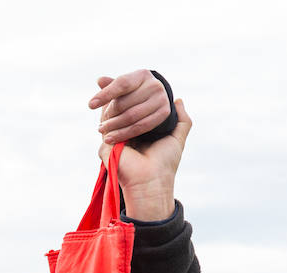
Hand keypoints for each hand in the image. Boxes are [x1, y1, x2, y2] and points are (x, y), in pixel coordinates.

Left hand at [90, 70, 171, 145]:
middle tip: (100, 125)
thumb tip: (99, 80)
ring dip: (115, 127)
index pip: (121, 84)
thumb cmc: (134, 93)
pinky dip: (125, 134)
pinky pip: (142, 126)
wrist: (156, 101)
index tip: (90, 105)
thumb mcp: (124, 88)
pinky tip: (113, 138)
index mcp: (142, 75)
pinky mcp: (164, 113)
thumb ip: (112, 86)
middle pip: (125, 103)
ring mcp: (161, 99)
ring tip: (103, 132)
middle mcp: (154, 85)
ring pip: (132, 117)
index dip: (105, 95)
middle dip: (110, 115)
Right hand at [92, 82, 192, 221]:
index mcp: (139, 132)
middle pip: (118, 108)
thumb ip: (181, 120)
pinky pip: (105, 123)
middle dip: (115, 92)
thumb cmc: (165, 163)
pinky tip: (113, 98)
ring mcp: (113, 140)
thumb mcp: (177, 138)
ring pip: (110, 113)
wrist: (152, 182)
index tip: (135, 79)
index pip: (132, 108)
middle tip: (114, 76)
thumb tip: (179, 99)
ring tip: (116, 83)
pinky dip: (109, 111)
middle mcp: (124, 134)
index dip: (130, 95)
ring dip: (114, 99)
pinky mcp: (106, 146)